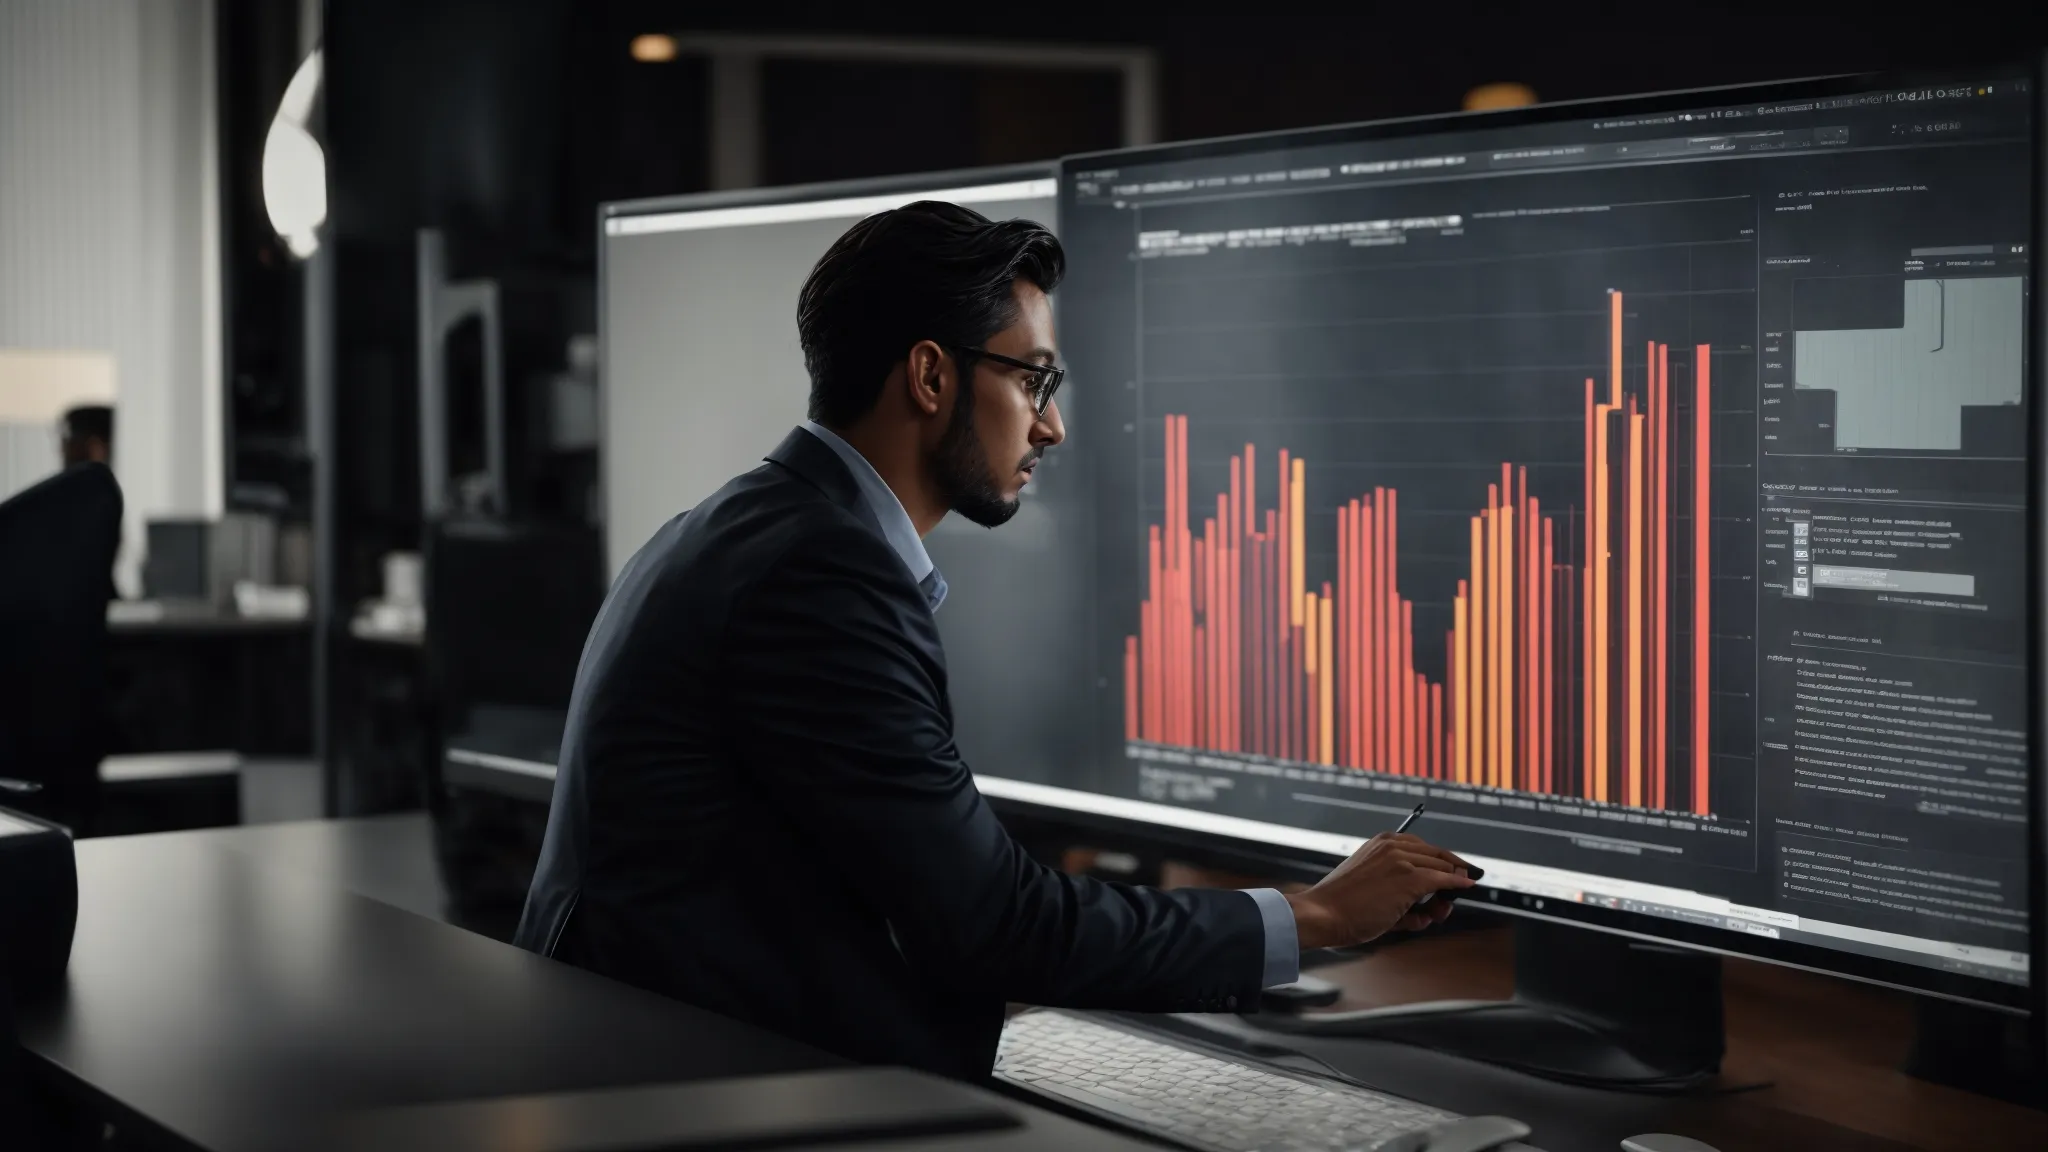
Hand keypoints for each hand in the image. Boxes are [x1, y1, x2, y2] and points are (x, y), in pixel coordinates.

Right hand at [1283, 833, 1474, 949]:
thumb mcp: (1374, 891)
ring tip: (1435, 915)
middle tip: (1447, 902)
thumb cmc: (1343, 907)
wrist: (1324, 914)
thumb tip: (1434, 911)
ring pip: (1442, 869)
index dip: (1443, 863)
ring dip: (1446, 892)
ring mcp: (1403, 860)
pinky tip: (1468, 885)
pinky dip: (1458, 883)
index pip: (1424, 849)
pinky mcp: (1410, 878)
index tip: (1457, 873)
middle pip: (1437, 857)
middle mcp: (1393, 845)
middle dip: (1448, 879)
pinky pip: (1444, 880)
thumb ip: (1404, 897)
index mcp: (1382, 842)